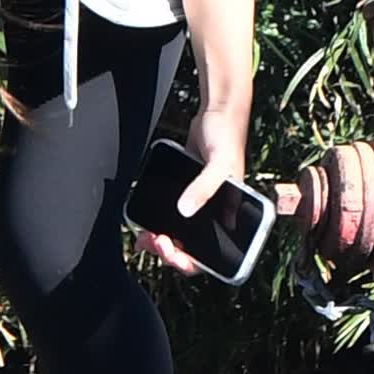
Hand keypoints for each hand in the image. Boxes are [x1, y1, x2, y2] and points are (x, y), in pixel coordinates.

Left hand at [135, 104, 249, 275]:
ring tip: (144, 235)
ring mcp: (198, 204)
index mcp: (229, 215)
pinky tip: (144, 217)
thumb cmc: (227, 137)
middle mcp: (214, 214)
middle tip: (150, 240)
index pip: (210, 256)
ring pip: (179, 234)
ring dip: (160, 240)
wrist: (218, 112)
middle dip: (168, 252)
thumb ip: (204, 188)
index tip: (168, 249)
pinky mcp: (185, 191)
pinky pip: (171, 215)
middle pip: (190, 249)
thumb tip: (183, 210)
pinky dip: (158, 221)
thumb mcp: (219, 164)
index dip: (187, 260)